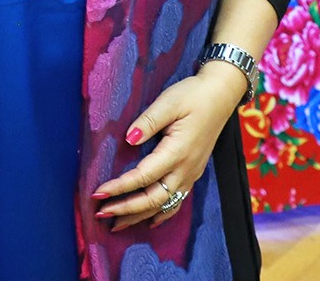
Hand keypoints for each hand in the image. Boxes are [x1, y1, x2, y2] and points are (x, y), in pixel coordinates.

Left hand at [91, 66, 247, 231]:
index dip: (120, 187)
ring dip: (139, 215)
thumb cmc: (193, 95)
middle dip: (125, 208)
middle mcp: (185, 169)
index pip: (143, 176)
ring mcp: (191, 173)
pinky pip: (177, 201)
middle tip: (101, 213)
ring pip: (164, 204)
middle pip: (153, 199)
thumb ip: (148, 121)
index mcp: (177, 151)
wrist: (221, 94)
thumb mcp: (169, 101)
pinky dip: (162, 213)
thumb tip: (129, 139)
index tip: (98, 192)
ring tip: (117, 224)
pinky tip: (150, 221)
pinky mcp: (194, 172)